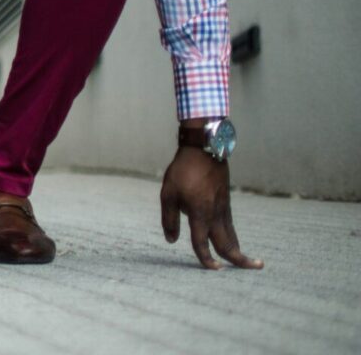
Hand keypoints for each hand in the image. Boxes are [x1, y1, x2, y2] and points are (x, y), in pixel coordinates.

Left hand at [160, 145, 262, 270]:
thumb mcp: (168, 195)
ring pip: (232, 235)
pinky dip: (234, 238)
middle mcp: (215, 215)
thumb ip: (169, 219)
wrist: (204, 151)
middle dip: (240, 259)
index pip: (202, 243)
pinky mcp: (226, 204)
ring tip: (251, 263)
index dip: (206, 258)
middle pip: (228, 244)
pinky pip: (230, 226)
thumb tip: (171, 240)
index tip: (213, 269)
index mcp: (199, 214)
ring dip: (240, 250)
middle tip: (253, 268)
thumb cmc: (183, 172)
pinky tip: (234, 243)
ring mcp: (223, 209)